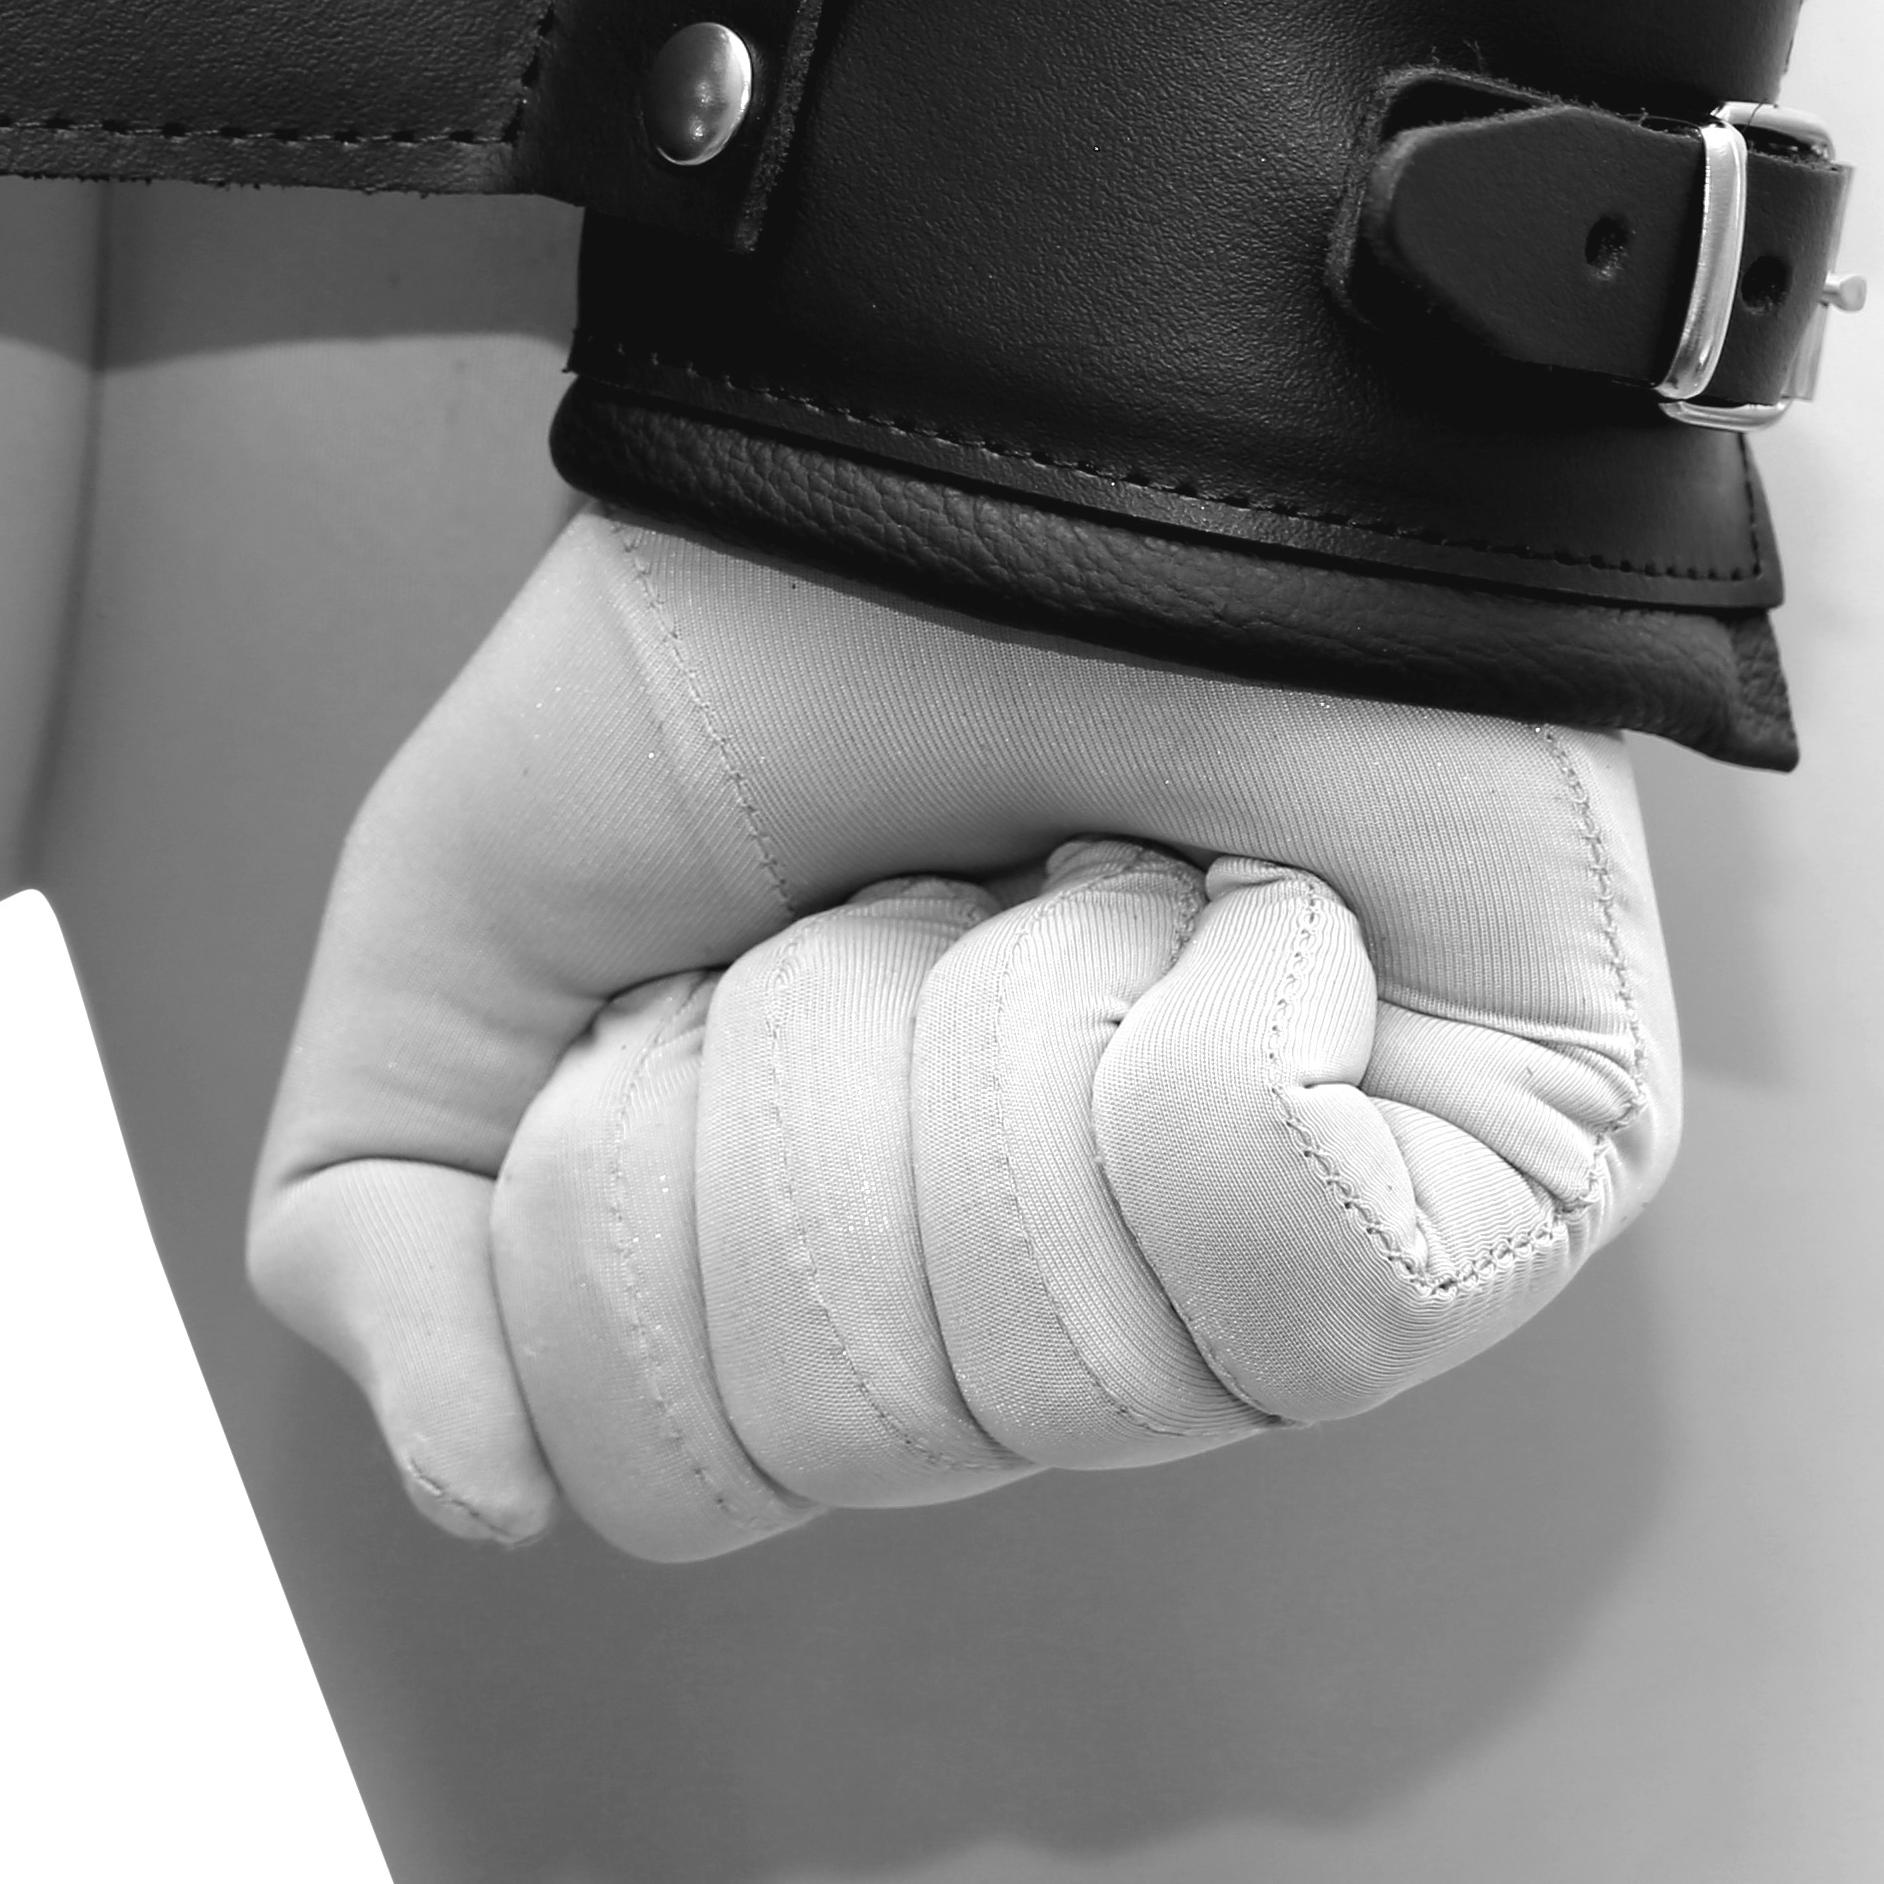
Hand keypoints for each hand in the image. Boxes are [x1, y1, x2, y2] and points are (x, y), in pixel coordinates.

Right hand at [250, 508, 1675, 1555]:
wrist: (976, 395)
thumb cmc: (768, 633)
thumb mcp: (468, 920)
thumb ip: (369, 1224)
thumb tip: (483, 1487)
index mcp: (836, 1297)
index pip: (679, 1468)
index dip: (619, 1194)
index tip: (688, 968)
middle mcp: (1068, 1332)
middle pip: (854, 1427)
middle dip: (794, 1091)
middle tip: (872, 895)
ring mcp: (1303, 1275)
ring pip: (1058, 1360)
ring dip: (980, 1031)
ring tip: (1047, 865)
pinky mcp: (1514, 1188)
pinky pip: (1280, 1278)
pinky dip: (1186, 1036)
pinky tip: (1216, 898)